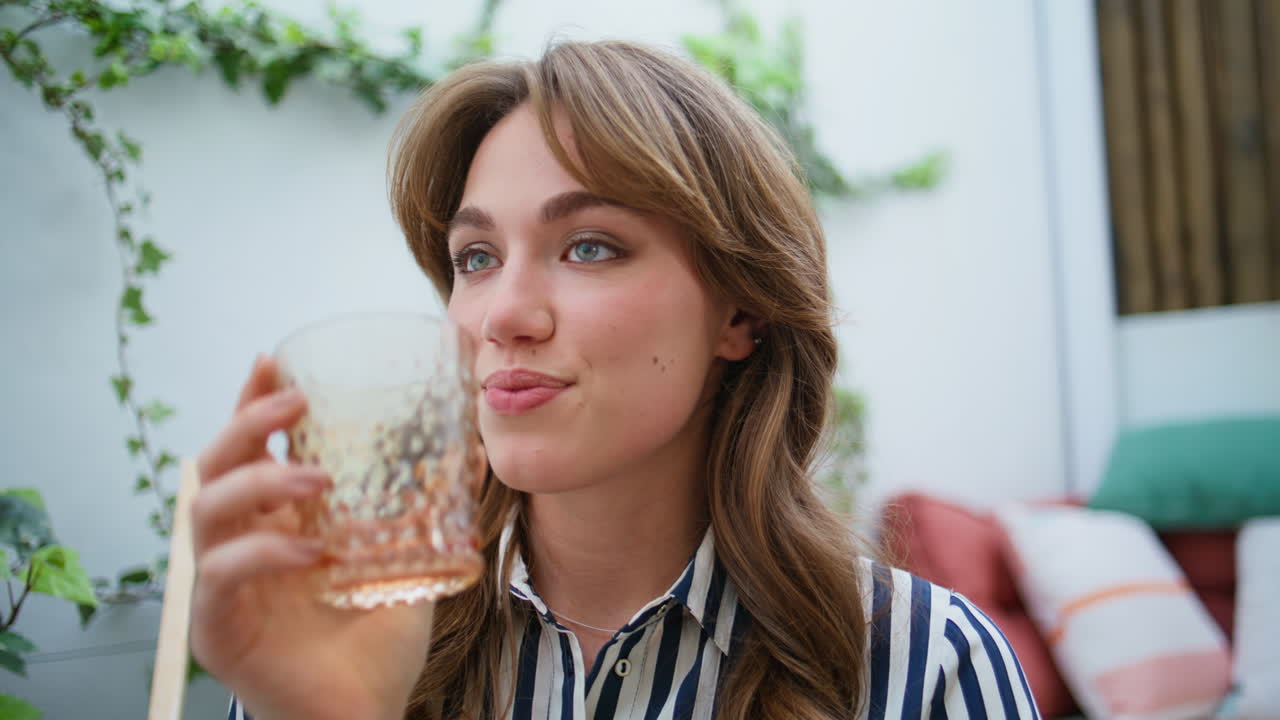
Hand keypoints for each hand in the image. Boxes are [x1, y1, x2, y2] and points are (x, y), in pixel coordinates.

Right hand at [189, 356, 435, 719]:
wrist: (366, 713)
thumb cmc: (374, 641)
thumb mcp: (407, 561)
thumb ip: (427, 509)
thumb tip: (468, 450)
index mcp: (276, 523)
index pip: (253, 450)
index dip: (255, 402)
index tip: (275, 359)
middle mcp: (242, 545)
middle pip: (216, 466)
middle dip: (247, 424)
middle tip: (294, 402)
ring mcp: (223, 587)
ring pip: (205, 512)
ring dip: (258, 484)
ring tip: (314, 481)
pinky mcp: (218, 630)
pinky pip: (219, 578)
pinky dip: (261, 557)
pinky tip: (309, 551)